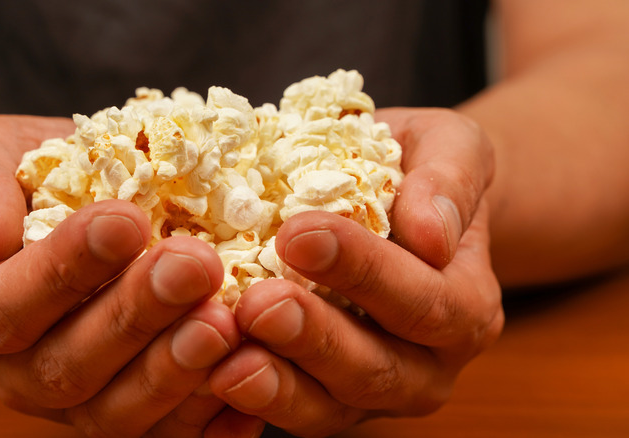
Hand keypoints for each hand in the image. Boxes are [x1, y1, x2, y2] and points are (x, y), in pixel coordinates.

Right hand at [0, 115, 262, 436]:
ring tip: (225, 321)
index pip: (9, 305)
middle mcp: (23, 370)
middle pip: (70, 366)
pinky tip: (253, 372)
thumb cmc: (32, 179)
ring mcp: (81, 402)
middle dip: (137, 317)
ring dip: (176, 369)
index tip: (125, 220)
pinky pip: (169, 433)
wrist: (62, 214)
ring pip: (120, 411)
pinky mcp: (136, 415)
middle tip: (195, 266)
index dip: (66, 268)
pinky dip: (211, 415)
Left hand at [207, 108, 503, 435]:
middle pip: (377, 368)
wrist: (397, 204)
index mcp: (466, 304)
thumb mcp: (451, 149)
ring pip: (332, 407)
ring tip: (229, 362)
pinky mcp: (328, 401)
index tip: (299, 234)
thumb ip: (451, 181)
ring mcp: (376, 390)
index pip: (423, 300)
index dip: (363, 272)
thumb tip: (432, 235)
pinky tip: (212, 377)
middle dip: (313, 338)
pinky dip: (253, 402)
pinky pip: (294, 413)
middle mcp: (429, 363)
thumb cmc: (417, 171)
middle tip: (257, 304)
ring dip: (279, 387)